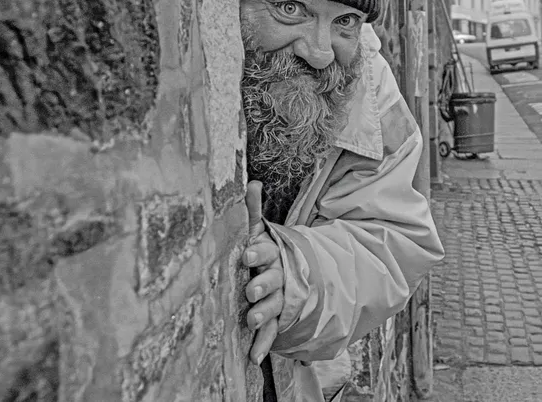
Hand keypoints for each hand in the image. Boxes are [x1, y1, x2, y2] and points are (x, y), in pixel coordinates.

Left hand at [243, 180, 283, 365]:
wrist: (293, 276)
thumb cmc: (266, 252)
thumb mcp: (261, 231)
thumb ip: (254, 210)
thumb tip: (252, 182)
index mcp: (273, 254)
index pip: (267, 251)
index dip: (258, 253)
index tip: (247, 254)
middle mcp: (278, 277)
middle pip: (272, 280)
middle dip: (262, 285)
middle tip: (251, 290)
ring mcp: (279, 299)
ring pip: (273, 306)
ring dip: (264, 314)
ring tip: (252, 320)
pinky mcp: (276, 319)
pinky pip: (271, 333)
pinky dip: (263, 346)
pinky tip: (253, 358)